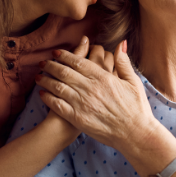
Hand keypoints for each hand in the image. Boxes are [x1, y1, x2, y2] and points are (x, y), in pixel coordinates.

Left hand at [35, 40, 158, 154]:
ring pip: (57, 87)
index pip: (78, 62)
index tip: (56, 52)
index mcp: (103, 77)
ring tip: (39, 76)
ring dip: (46, 80)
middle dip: (51, 65)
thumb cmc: (136, 107)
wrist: (134, 133)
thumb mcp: (133, 81)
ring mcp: (82, 103)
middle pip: (64, 72)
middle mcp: (90, 88)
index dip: (64, 55)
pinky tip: (42, 94)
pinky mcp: (78, 118)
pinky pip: (58, 105)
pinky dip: (48, 98)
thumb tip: (121, 43)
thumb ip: (123, 62)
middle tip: (43, 62)